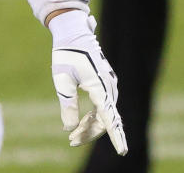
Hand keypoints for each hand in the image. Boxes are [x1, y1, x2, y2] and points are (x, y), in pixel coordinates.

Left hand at [48, 11, 127, 154]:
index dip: (115, 136)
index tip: (122, 150)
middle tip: (71, 142)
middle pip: (105, 119)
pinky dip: (93, 117)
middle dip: (90, 133)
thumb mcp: (62, 80)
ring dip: (90, 126)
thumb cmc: (66, 55)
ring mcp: (108, 85)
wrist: (73, 33)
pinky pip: (103, 106)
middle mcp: (108, 87)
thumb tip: (70, 128)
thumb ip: (67, 104)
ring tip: (72, 136)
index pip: (109, 117)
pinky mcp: (105, 84)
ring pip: (104, 114)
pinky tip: (82, 122)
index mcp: (99, 86)